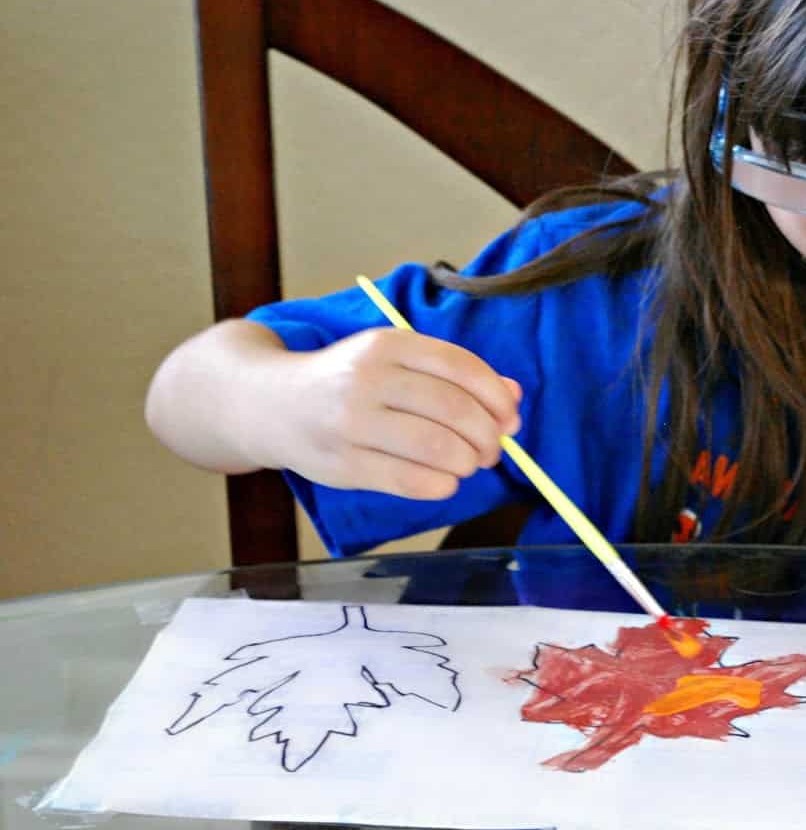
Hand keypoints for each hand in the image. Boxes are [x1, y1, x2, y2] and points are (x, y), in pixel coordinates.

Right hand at [262, 328, 522, 498]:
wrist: (269, 404)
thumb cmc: (346, 382)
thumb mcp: (393, 362)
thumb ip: (452, 374)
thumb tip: (513, 397)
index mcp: (388, 345)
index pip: (462, 367)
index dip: (497, 398)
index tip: (510, 419)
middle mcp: (368, 379)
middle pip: (455, 410)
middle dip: (488, 436)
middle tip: (492, 450)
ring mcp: (352, 423)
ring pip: (437, 448)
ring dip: (468, 463)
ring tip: (468, 465)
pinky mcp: (343, 464)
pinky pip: (411, 480)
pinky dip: (442, 485)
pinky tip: (444, 481)